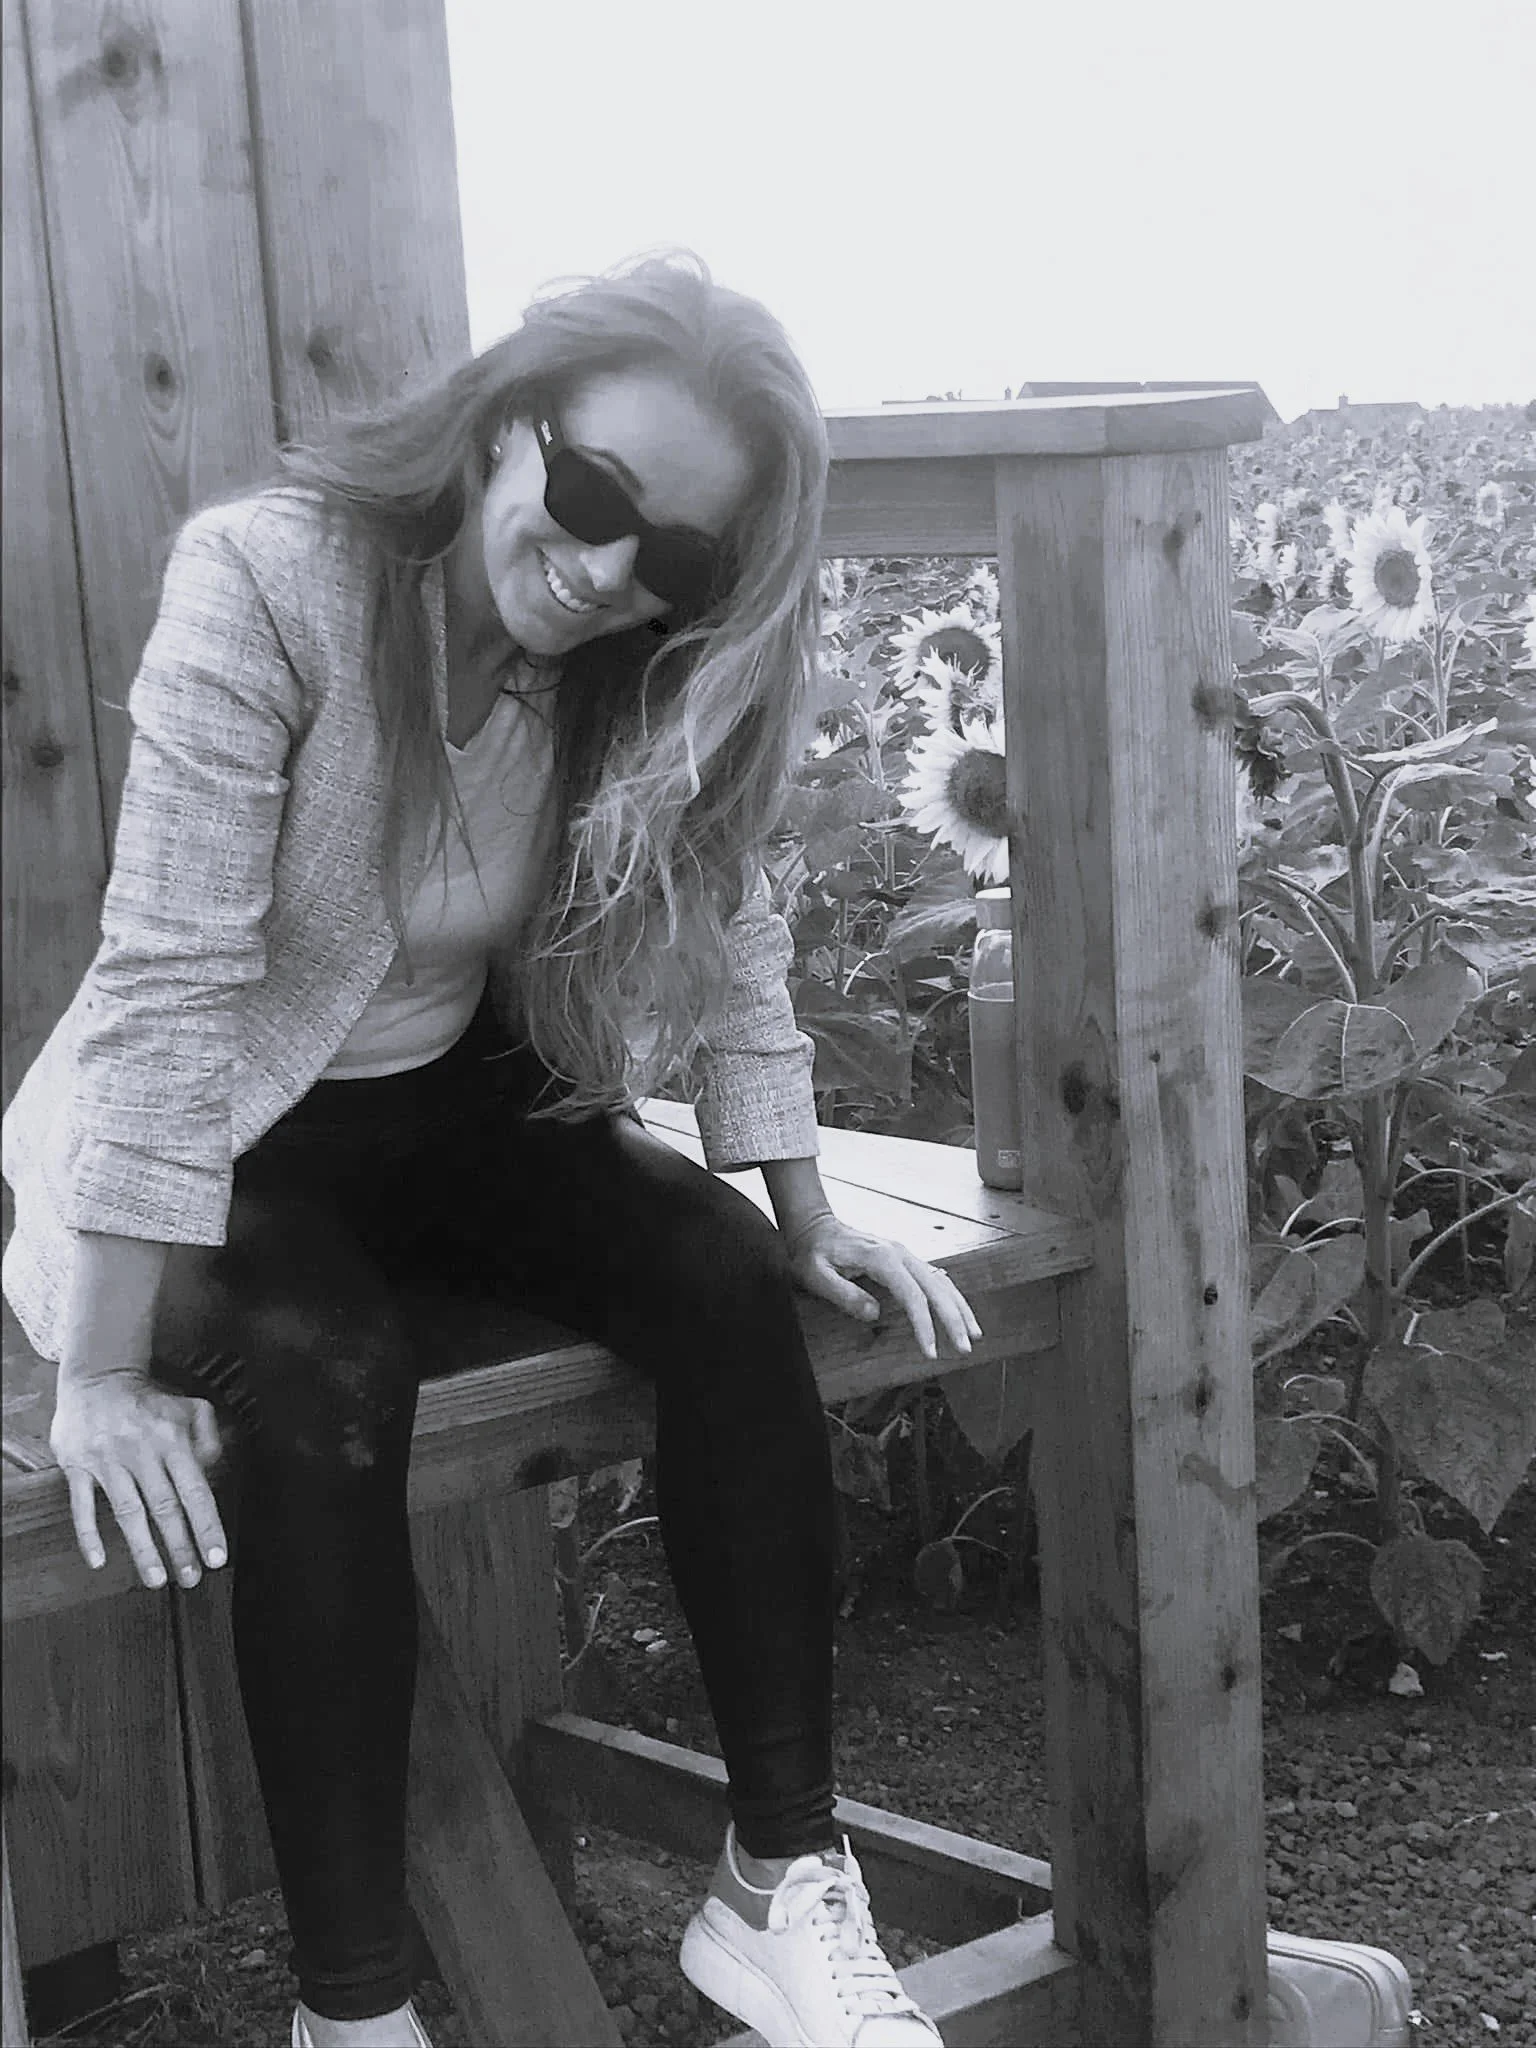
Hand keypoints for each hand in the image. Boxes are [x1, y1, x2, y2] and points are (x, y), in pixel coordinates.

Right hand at [49, 1370, 226, 1589]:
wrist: (98, 1378)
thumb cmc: (149, 1401)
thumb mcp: (190, 1408)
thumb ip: (209, 1438)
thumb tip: (213, 1471)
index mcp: (172, 1439)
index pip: (195, 1490)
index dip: (206, 1526)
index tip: (216, 1557)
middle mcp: (141, 1451)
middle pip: (164, 1507)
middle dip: (180, 1546)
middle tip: (191, 1578)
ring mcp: (107, 1460)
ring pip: (128, 1512)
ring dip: (143, 1549)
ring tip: (157, 1579)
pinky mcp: (77, 1465)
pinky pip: (82, 1505)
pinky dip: (89, 1535)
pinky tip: (99, 1560)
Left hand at [783, 1214, 982, 1360]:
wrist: (814, 1226)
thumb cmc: (813, 1252)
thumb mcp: (816, 1275)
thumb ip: (843, 1294)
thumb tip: (874, 1313)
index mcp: (882, 1257)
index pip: (913, 1295)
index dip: (925, 1325)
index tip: (931, 1351)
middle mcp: (900, 1253)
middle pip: (936, 1287)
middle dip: (954, 1319)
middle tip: (964, 1348)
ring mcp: (904, 1255)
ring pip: (942, 1281)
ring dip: (959, 1307)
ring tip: (974, 1333)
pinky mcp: (904, 1260)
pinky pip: (934, 1278)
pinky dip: (951, 1296)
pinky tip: (960, 1312)